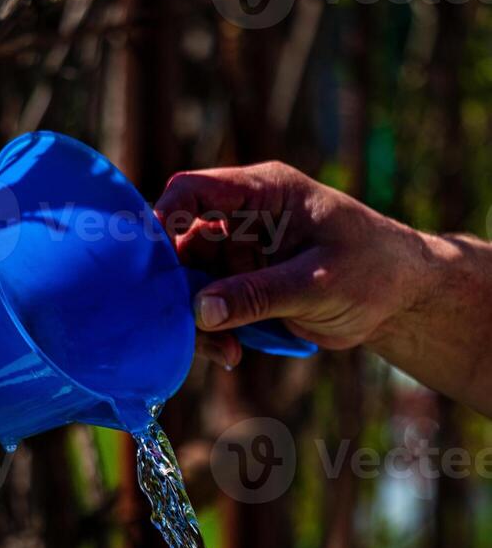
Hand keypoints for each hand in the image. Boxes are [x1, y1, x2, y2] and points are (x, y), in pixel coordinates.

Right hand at [155, 163, 424, 368]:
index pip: (194, 191)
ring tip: (223, 353)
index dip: (163, 219)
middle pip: (183, 246)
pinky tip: (231, 356)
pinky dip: (214, 335)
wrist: (400, 300)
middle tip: (182, 327)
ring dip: (197, 322)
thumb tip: (200, 312)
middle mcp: (243, 222)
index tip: (146, 262)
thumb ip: (257, 295)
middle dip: (179, 289)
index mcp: (263, 194)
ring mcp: (241, 257)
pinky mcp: (243, 291)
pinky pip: (210, 311)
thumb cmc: (372, 270)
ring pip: (192, 286)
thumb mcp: (316, 283)